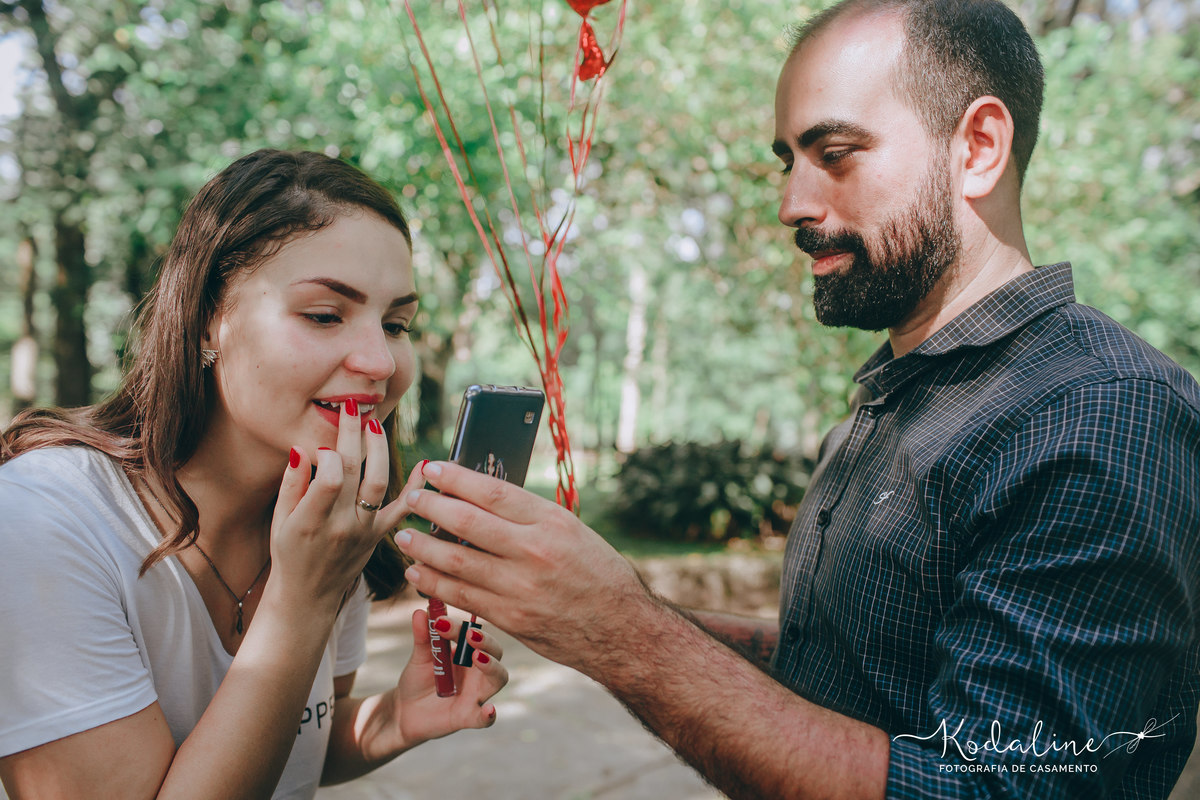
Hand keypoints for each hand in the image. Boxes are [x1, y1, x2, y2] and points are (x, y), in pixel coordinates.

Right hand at [268, 403, 424, 607]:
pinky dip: (415, 488)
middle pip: (354, 471)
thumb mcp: (279, 520)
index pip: (328, 479)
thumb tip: (302, 448)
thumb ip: (291, 483)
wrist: (308, 596)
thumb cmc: (288, 553)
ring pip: (380, 484)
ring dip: (380, 450)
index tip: (323, 440)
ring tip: (374, 424)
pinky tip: (425, 464)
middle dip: (353, 434)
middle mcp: (341, 526)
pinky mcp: (379, 536)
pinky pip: (401, 510)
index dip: (329, 454)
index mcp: (310, 522)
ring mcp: (364, 532)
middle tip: (352, 406)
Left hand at [386, 607, 507, 746]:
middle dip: (486, 642)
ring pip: (497, 679)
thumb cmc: (418, 679)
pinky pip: (484, 719)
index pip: (474, 633)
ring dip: (491, 667)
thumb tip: (420, 612)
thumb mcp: (419, 656)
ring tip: (477, 658)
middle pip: (495, 652)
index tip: (441, 621)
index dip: (461, 626)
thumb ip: (423, 636)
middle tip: (470, 635)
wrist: (404, 711)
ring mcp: (476, 693)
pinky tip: (488, 710)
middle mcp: (478, 670)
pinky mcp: (467, 717)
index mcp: (468, 651)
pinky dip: (488, 715)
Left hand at [395, 462, 652, 670]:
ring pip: (457, 562)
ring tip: (403, 536)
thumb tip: (482, 499)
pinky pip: (462, 597)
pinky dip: (435, 584)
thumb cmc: (599, 574)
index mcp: (552, 521)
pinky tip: (417, 574)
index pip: (493, 492)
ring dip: (423, 548)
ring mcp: (520, 587)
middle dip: (431, 509)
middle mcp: (535, 551)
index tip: (431, 470)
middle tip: (410, 499)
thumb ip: (529, 519)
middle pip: (467, 524)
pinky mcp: (512, 618)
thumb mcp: (571, 532)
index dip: (456, 478)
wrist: (622, 629)